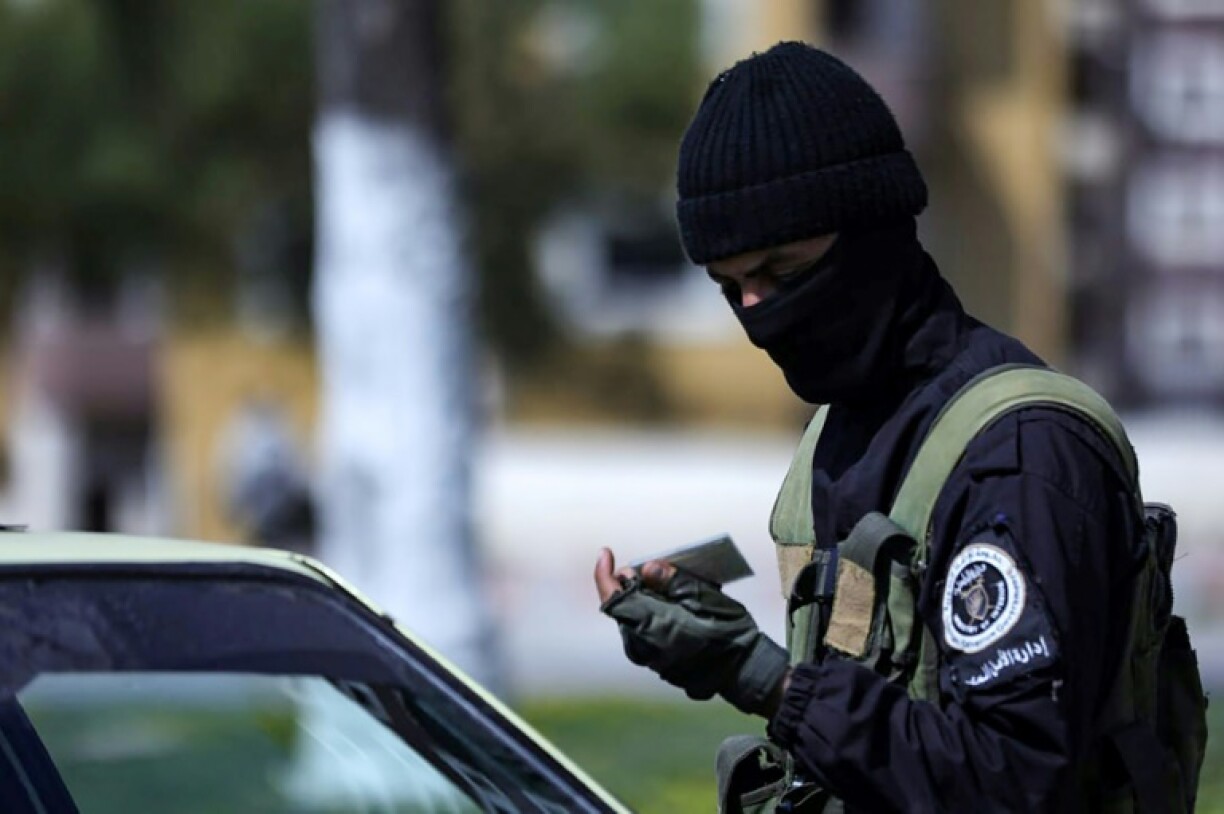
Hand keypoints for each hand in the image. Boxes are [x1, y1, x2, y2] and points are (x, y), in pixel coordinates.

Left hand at [593, 547, 788, 715]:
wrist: (743, 672)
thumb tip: (649, 568)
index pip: (614, 598)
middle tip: (654, 567)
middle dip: (633, 582)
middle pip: (623, 605)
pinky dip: (652, 611)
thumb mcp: (705, 597)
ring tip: (667, 583)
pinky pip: (644, 629)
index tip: (605, 553)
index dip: (604, 574)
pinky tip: (673, 602)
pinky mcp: (656, 661)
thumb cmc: (727, 631)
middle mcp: (642, 644)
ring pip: (633, 616)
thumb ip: (673, 580)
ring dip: (644, 596)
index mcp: (651, 627)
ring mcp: (647, 656)